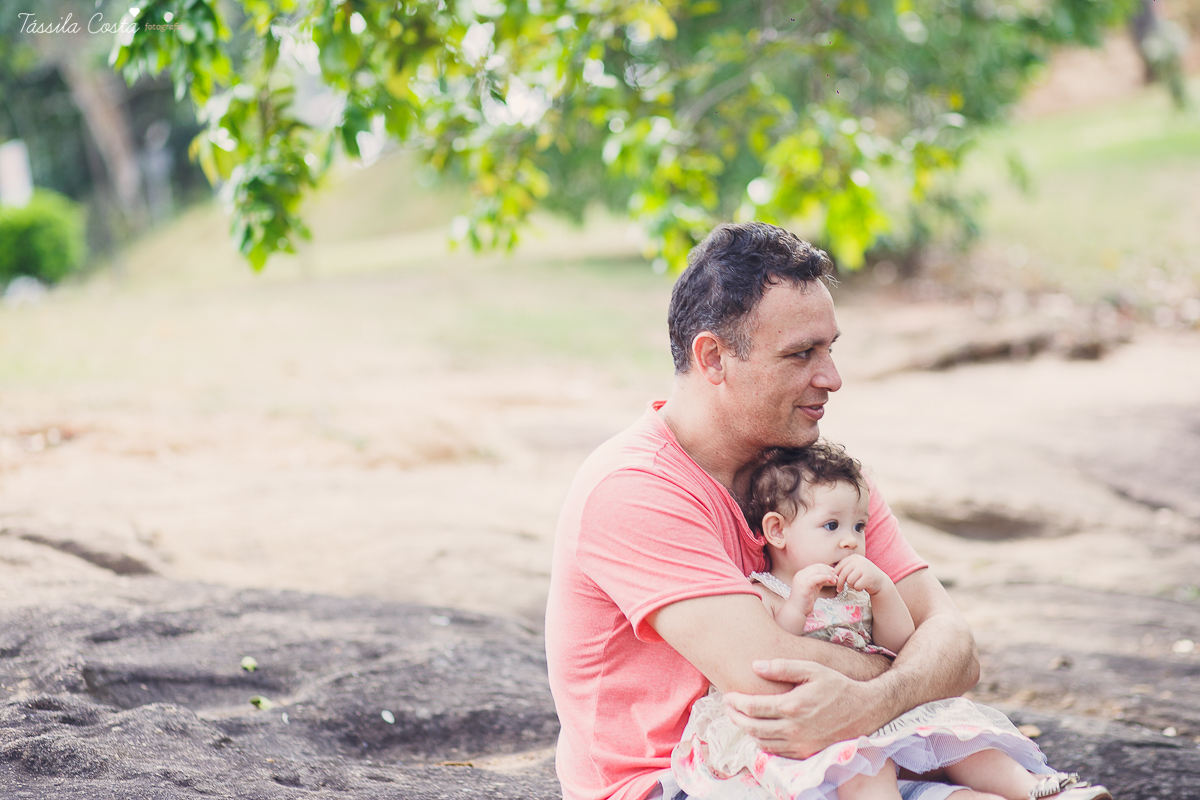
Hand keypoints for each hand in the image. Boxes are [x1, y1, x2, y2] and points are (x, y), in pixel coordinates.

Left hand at [723, 659, 885, 757]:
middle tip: (728, 707)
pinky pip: (776, 751)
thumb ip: (783, 667)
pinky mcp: (806, 753)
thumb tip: (756, 665)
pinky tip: (760, 730)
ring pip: (762, 742)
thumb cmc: (837, 686)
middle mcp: (794, 728)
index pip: (752, 708)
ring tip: (741, 718)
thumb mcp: (812, 669)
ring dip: (747, 731)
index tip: (728, 696)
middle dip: (735, 717)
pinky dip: (763, 742)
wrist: (864, 711)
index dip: (736, 702)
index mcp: (792, 706)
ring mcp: (800, 744)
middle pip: (752, 728)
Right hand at [791, 564, 837, 605]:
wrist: (796, 610)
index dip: (825, 567)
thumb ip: (818, 581)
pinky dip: (825, 577)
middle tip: (836, 577)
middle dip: (828, 571)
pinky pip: (816, 578)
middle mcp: (800, 574)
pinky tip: (831, 581)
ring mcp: (801, 579)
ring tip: (835, 580)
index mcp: (801, 574)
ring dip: (828, 574)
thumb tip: (828, 575)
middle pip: (817, 567)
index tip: (833, 571)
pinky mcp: (804, 585)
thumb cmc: (805, 600)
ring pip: (817, 571)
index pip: (815, 566)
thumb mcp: (813, 588)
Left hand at [833, 554, 888, 594]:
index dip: (836, 575)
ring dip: (851, 586)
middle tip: (839, 589)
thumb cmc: (864, 575)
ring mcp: (864, 568)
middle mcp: (859, 561)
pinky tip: (863, 586)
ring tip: (857, 584)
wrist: (881, 581)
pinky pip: (856, 586)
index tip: (834, 582)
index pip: (840, 566)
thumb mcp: (855, 568)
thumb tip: (830, 573)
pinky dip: (858, 588)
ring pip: (849, 580)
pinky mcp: (868, 577)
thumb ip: (845, 568)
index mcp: (854, 557)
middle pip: (843, 573)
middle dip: (840, 583)